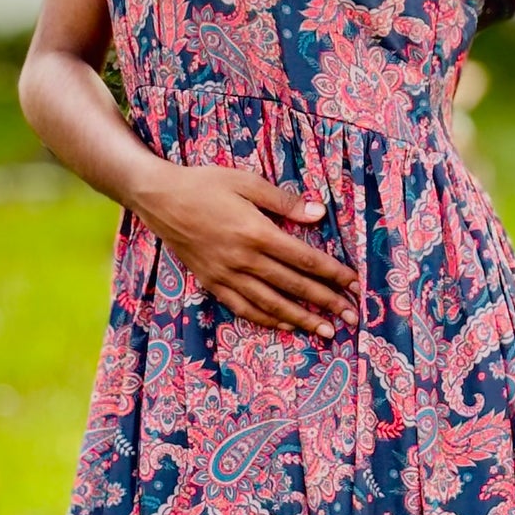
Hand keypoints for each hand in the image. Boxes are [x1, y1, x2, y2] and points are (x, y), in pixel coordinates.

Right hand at [134, 162, 358, 339]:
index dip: (333, 274)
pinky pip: (243, 308)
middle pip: (293, 286)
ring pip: (271, 304)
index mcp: (257, 233)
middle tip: (352, 317)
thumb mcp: (247, 182)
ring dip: (302, 319)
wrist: (160, 198)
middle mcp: (244, 260)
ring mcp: (227, 275)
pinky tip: (286, 325)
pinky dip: (267, 319)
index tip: (354, 284)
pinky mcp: (212, 283)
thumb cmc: (205, 184)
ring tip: (326, 331)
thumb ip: (284, 202)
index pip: (304, 260)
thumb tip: (320, 214)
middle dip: (327, 303)